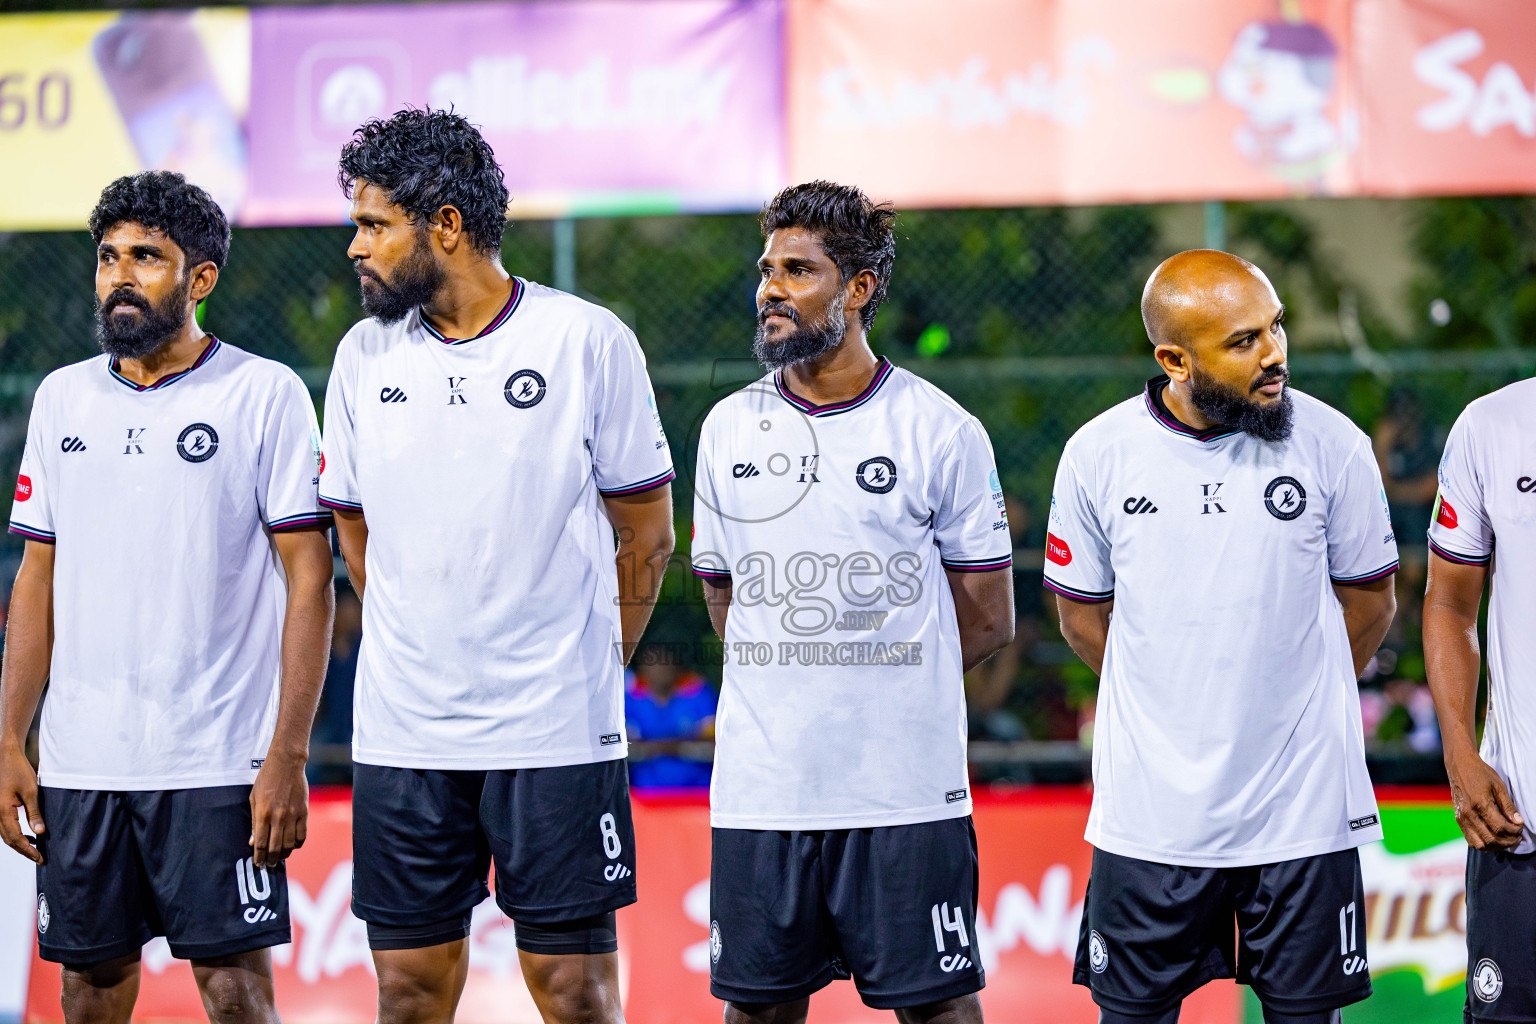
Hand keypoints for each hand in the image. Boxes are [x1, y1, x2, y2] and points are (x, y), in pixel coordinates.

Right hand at [0, 742, 43, 863]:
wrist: (6, 756)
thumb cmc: (18, 770)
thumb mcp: (31, 791)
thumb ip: (34, 812)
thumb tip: (40, 832)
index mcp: (2, 812)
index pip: (15, 838)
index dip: (28, 850)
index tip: (40, 858)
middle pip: (9, 839)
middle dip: (24, 850)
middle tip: (39, 858)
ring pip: (6, 834)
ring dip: (20, 842)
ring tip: (36, 848)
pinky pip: (5, 825)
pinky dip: (16, 833)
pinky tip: (29, 833)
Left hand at [249, 751, 307, 867]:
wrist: (287, 764)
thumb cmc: (266, 780)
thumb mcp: (254, 799)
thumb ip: (255, 822)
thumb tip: (253, 842)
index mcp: (263, 814)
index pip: (260, 844)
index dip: (259, 857)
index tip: (258, 863)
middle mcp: (278, 817)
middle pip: (275, 847)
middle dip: (271, 860)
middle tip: (268, 865)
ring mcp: (293, 815)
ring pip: (290, 844)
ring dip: (284, 854)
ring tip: (280, 857)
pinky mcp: (304, 812)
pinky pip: (302, 834)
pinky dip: (297, 844)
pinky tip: (293, 845)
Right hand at [1448, 749, 1525, 850]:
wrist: (1459, 766)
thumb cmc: (1480, 773)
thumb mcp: (1499, 785)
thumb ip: (1508, 805)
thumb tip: (1518, 821)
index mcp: (1480, 804)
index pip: (1500, 827)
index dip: (1514, 831)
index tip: (1520, 827)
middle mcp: (1469, 814)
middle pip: (1490, 839)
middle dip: (1507, 841)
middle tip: (1516, 837)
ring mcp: (1462, 818)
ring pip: (1480, 844)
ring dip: (1495, 846)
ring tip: (1505, 840)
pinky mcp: (1458, 820)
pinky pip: (1470, 840)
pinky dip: (1483, 843)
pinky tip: (1492, 837)